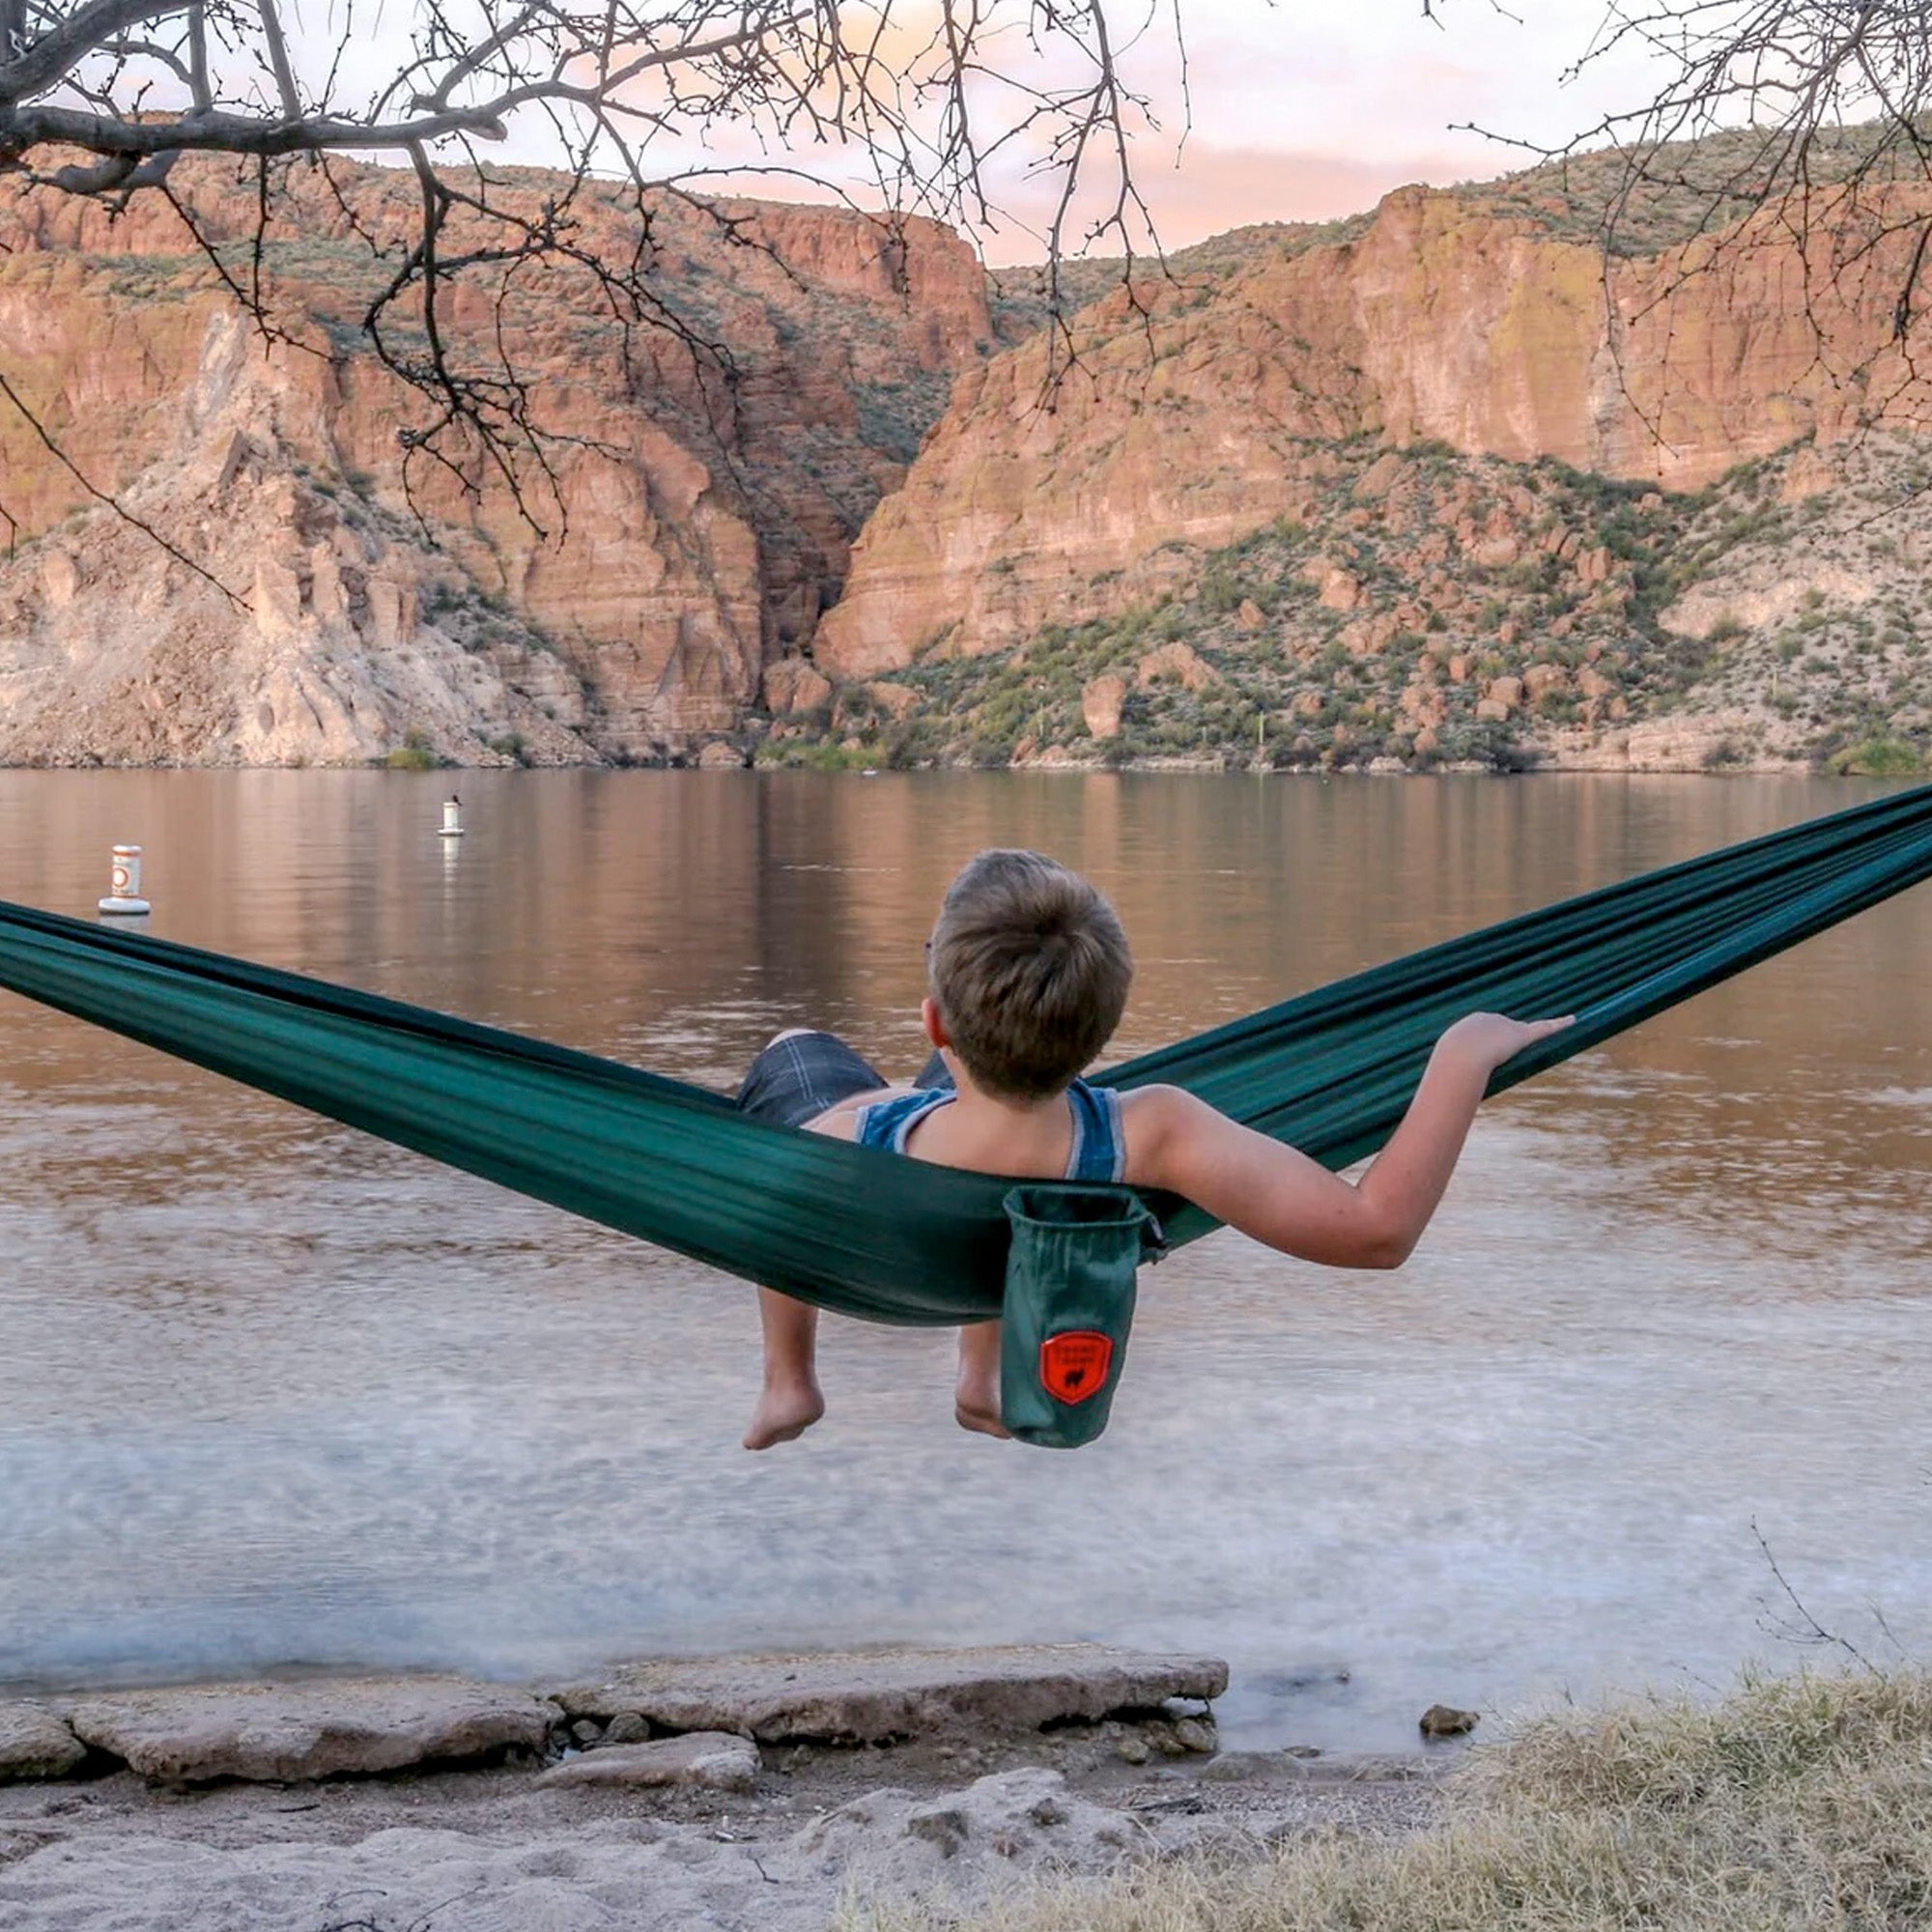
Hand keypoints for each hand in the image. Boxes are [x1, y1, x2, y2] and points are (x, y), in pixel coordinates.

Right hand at [1436, 1011, 1574, 1074]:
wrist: (1460, 1055)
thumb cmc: (1448, 1066)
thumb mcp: (1445, 1073)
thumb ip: (1448, 1083)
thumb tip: (1439, 1102)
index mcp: (1471, 1024)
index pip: (1483, 1032)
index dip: (1484, 1046)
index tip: (1482, 1057)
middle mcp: (1490, 1019)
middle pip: (1503, 1031)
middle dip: (1499, 1045)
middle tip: (1494, 1059)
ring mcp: (1508, 1026)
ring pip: (1523, 1031)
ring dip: (1523, 1041)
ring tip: (1528, 1043)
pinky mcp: (1523, 1035)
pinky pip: (1544, 1028)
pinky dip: (1560, 1024)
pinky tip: (1573, 1020)